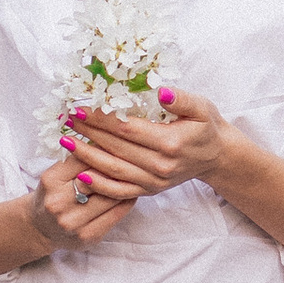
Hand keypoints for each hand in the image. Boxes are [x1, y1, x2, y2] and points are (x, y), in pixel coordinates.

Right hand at [26, 152, 137, 250]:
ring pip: (111, 196)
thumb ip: (79, 158)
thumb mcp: (57, 172)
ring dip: (126, 184)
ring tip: (138, 173)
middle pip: (99, 178)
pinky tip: (133, 192)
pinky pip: (116, 214)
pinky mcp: (88, 236)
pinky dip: (127, 200)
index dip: (104, 148)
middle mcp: (59, 202)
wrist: (40, 228)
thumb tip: (110, 138)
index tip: (119, 141)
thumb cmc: (53, 194)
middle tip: (136, 155)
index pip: (84, 157)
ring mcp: (73, 222)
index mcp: (51, 180)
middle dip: (117, 166)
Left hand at [57, 88, 248, 205]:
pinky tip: (81, 173)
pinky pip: (120, 190)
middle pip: (116, 148)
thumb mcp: (202, 107)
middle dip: (89, 132)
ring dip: (87, 156)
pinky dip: (99, 183)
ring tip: (66, 142)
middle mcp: (160, 165)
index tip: (82, 107)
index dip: (102, 118)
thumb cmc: (207, 127)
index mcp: (170, 143)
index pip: (127, 129)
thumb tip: (161, 92)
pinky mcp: (150, 190)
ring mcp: (154, 181)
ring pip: (114, 170)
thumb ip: (182, 99)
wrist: (217, 157)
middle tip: (67, 119)